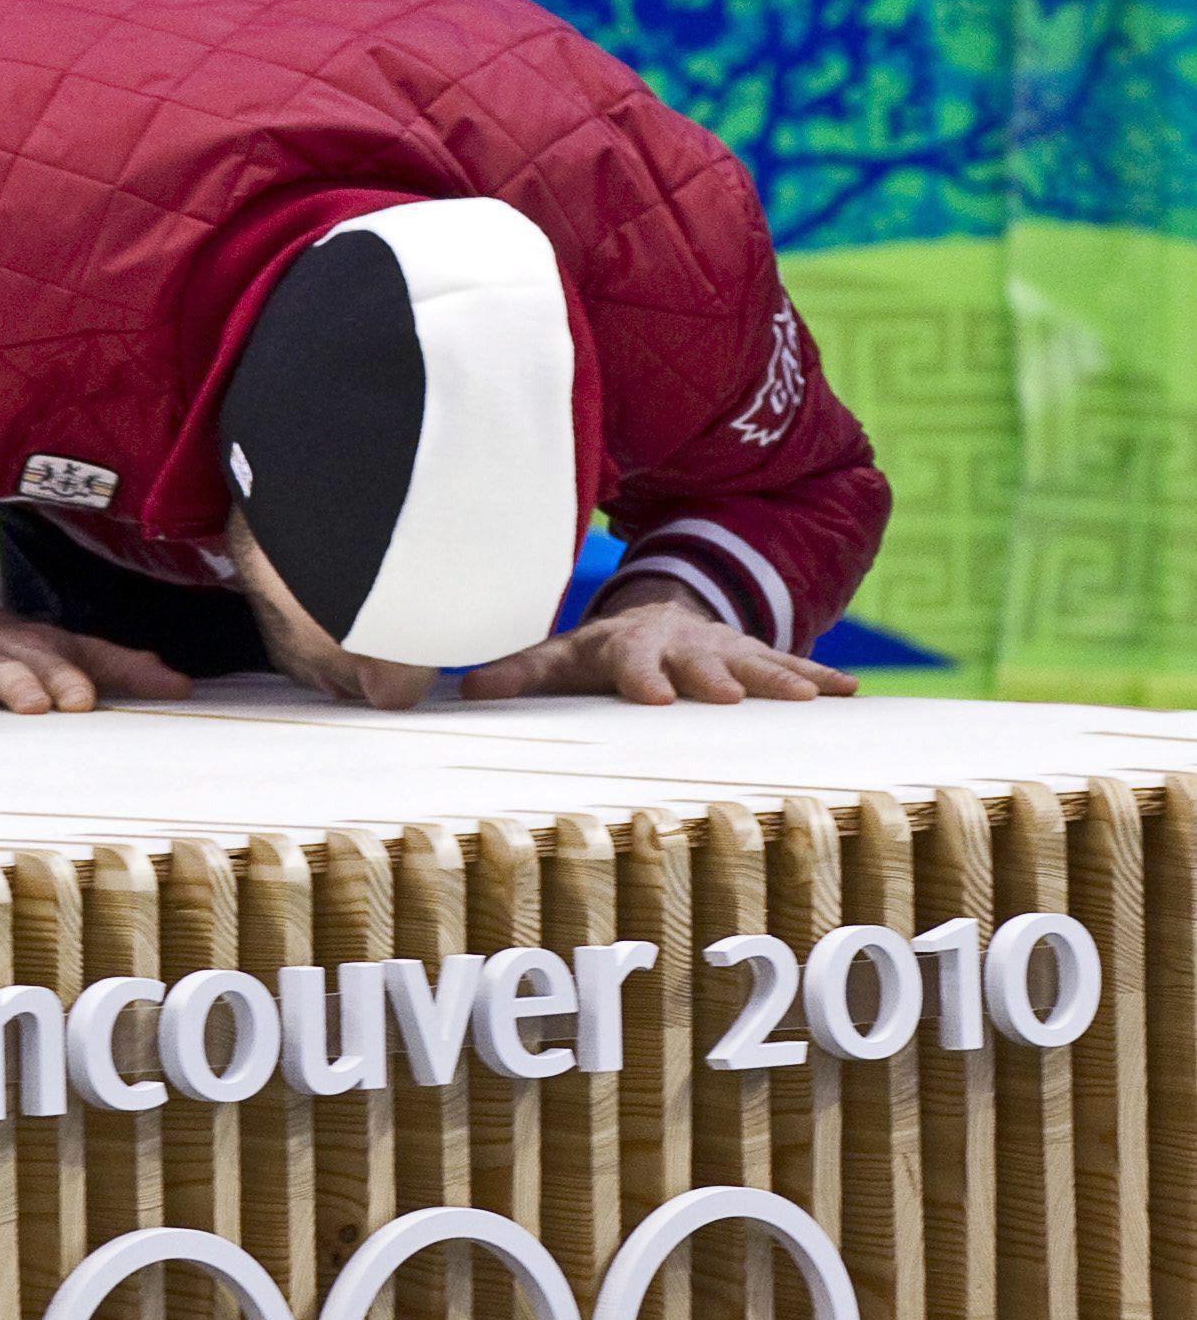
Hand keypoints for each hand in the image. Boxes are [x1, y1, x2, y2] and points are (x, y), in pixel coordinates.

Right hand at [0, 579, 190, 714]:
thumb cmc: (15, 651)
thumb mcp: (68, 652)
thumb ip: (121, 669)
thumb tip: (183, 687)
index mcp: (35, 652)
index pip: (58, 667)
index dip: (69, 681)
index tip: (82, 701)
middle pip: (6, 670)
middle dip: (18, 684)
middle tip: (32, 705)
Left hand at [460, 583, 854, 704]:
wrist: (651, 619)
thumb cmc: (597, 654)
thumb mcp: (556, 662)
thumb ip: (518, 675)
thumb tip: (467, 687)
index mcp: (629, 646)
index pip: (632, 661)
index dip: (643, 677)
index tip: (657, 697)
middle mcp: (681, 644)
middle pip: (700, 661)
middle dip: (718, 677)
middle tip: (735, 698)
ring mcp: (724, 648)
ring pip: (755, 661)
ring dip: (782, 680)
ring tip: (811, 700)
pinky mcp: (755, 656)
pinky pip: (792, 664)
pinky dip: (820, 677)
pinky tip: (851, 693)